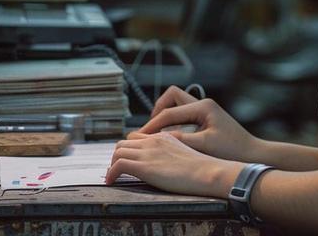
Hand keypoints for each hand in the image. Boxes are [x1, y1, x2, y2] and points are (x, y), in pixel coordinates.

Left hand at [105, 131, 241, 196]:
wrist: (206, 172)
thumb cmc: (203, 167)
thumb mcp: (187, 153)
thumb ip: (173, 152)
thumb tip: (167, 161)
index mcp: (164, 137)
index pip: (138, 136)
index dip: (130, 147)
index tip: (129, 159)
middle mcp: (154, 141)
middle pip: (125, 142)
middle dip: (118, 155)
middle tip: (118, 169)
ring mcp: (148, 152)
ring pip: (118, 151)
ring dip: (112, 163)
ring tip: (113, 176)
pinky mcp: (144, 166)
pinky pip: (117, 165)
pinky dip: (111, 174)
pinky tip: (112, 181)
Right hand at [135, 85, 257, 161]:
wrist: (252, 153)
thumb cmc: (232, 150)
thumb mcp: (204, 146)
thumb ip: (180, 139)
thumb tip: (156, 138)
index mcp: (202, 106)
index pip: (169, 112)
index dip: (152, 125)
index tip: (139, 138)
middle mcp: (203, 103)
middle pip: (171, 96)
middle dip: (158, 111)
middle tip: (148, 131)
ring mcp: (205, 109)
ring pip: (177, 103)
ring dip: (165, 115)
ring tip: (155, 134)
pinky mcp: (206, 117)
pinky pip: (183, 113)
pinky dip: (173, 121)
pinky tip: (169, 137)